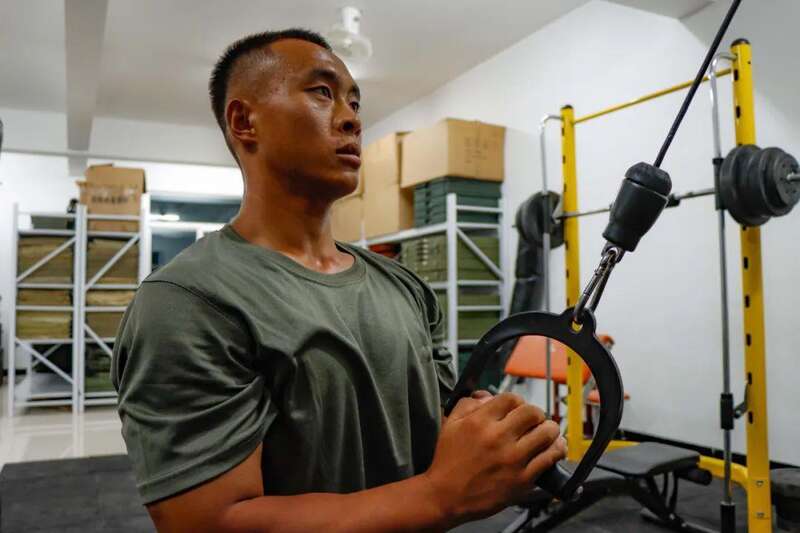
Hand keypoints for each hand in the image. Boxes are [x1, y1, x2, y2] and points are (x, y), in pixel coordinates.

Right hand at [425, 393, 564, 525]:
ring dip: (550, 429)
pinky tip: (555, 447)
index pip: (512, 398)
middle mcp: (498, 438)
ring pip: (547, 433)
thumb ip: (468, 404)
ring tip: (547, 432)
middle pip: (533, 412)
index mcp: (480, 422)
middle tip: (534, 420)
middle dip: (536, 414)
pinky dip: (557, 449)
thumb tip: (488, 396)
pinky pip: (550, 458)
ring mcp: (512, 459)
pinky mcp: (522, 479)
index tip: (518, 409)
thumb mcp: (450, 424)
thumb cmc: (447, 461)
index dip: (518, 402)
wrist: (446, 496)